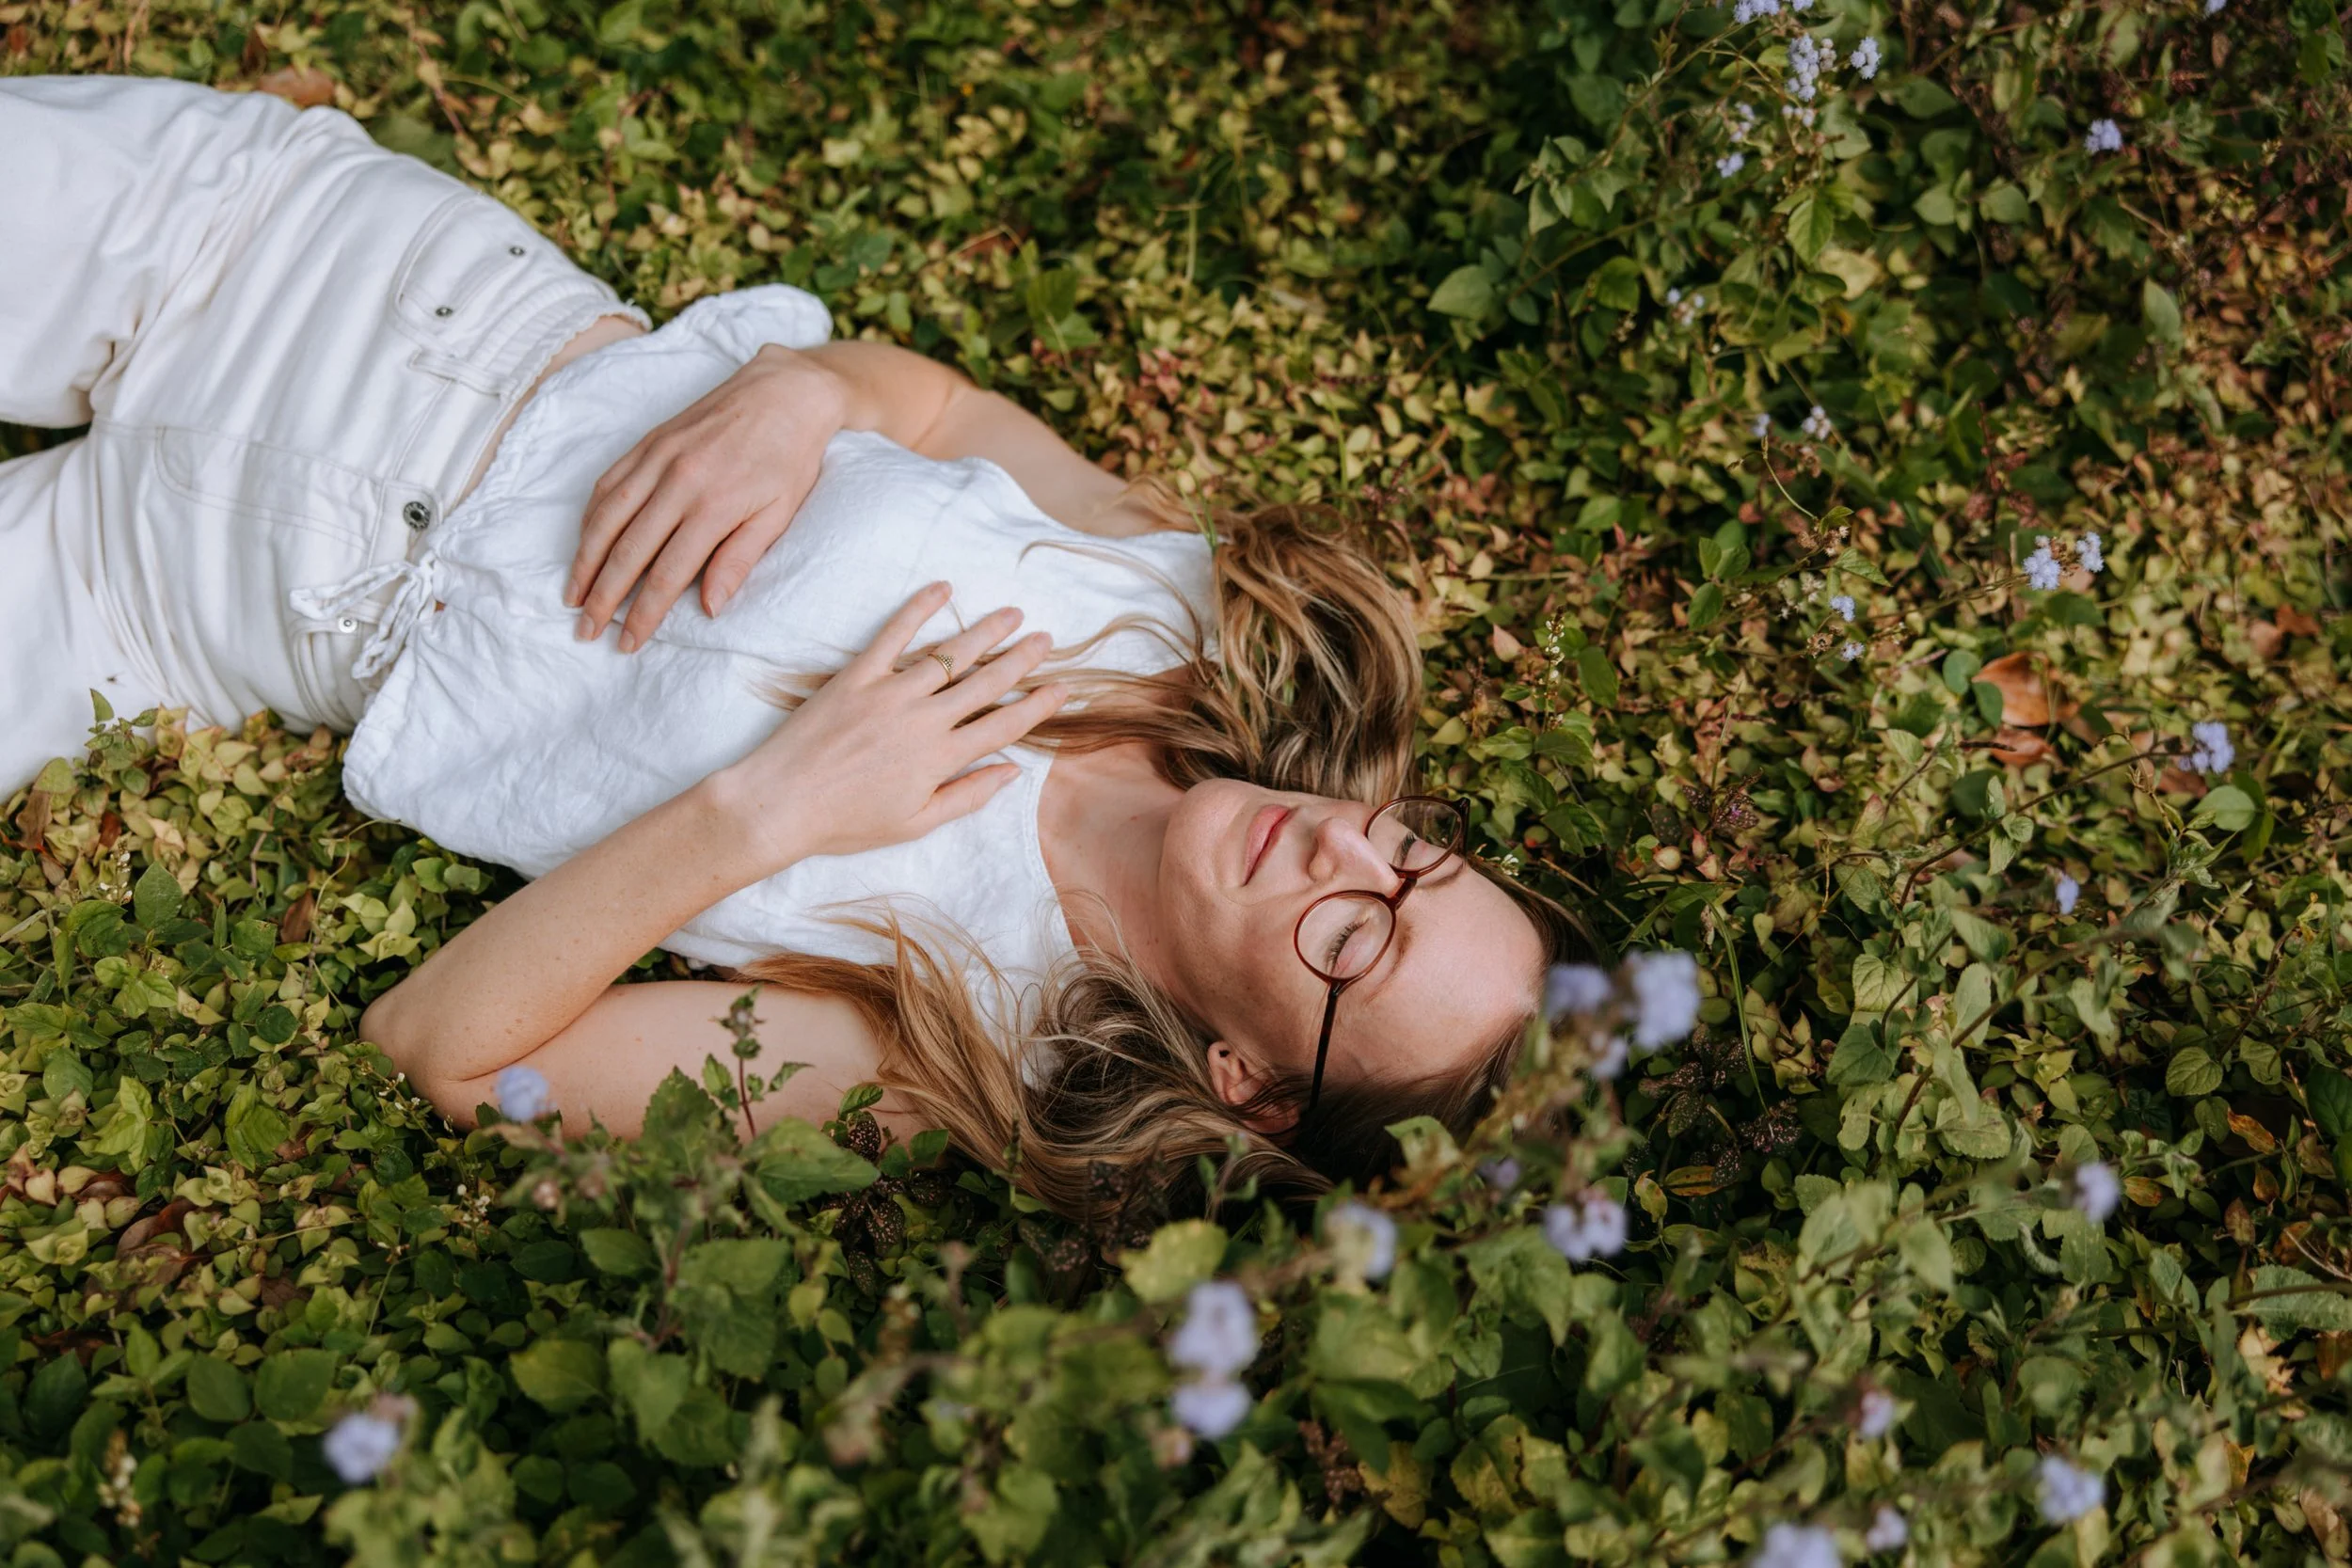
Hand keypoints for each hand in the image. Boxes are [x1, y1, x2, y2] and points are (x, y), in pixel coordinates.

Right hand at [566, 345, 848, 653]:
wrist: (785, 392)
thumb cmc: (790, 458)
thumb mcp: (779, 514)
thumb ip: (740, 559)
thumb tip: (710, 608)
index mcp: (714, 506)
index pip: (668, 574)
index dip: (644, 613)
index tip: (627, 642)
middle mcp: (678, 481)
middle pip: (628, 551)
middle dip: (603, 597)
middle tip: (585, 630)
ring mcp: (657, 458)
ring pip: (607, 517)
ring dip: (585, 561)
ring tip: (572, 596)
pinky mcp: (648, 441)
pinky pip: (608, 483)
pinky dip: (591, 518)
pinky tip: (585, 544)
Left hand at [708, 583, 1068, 869]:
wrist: (780, 803)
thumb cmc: (845, 823)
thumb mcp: (915, 823)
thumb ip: (967, 795)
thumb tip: (1011, 772)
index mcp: (941, 759)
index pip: (1003, 726)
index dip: (1037, 707)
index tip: (1061, 689)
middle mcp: (924, 719)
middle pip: (985, 683)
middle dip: (1021, 660)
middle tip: (1046, 639)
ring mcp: (890, 692)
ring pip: (950, 654)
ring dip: (985, 631)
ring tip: (1012, 614)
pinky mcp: (856, 675)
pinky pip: (893, 634)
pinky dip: (919, 609)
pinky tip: (943, 589)